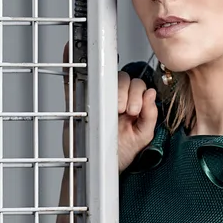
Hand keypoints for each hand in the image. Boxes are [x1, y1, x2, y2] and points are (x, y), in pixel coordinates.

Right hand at [60, 41, 157, 173]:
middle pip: (121, 78)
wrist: (98, 171)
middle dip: (124, 93)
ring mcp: (94, 97)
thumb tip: (151, 93)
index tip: (134, 111)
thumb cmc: (118, 155)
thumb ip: (150, 116)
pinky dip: (70, 63)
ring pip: (101, 77)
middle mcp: (113, 98)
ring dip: (108, 87)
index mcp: (130, 103)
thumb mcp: (142, 137)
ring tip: (112, 108)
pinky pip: (72, 78)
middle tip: (121, 111)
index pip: (136, 85)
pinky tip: (71, 51)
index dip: (137, 94)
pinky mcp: (77, 101)